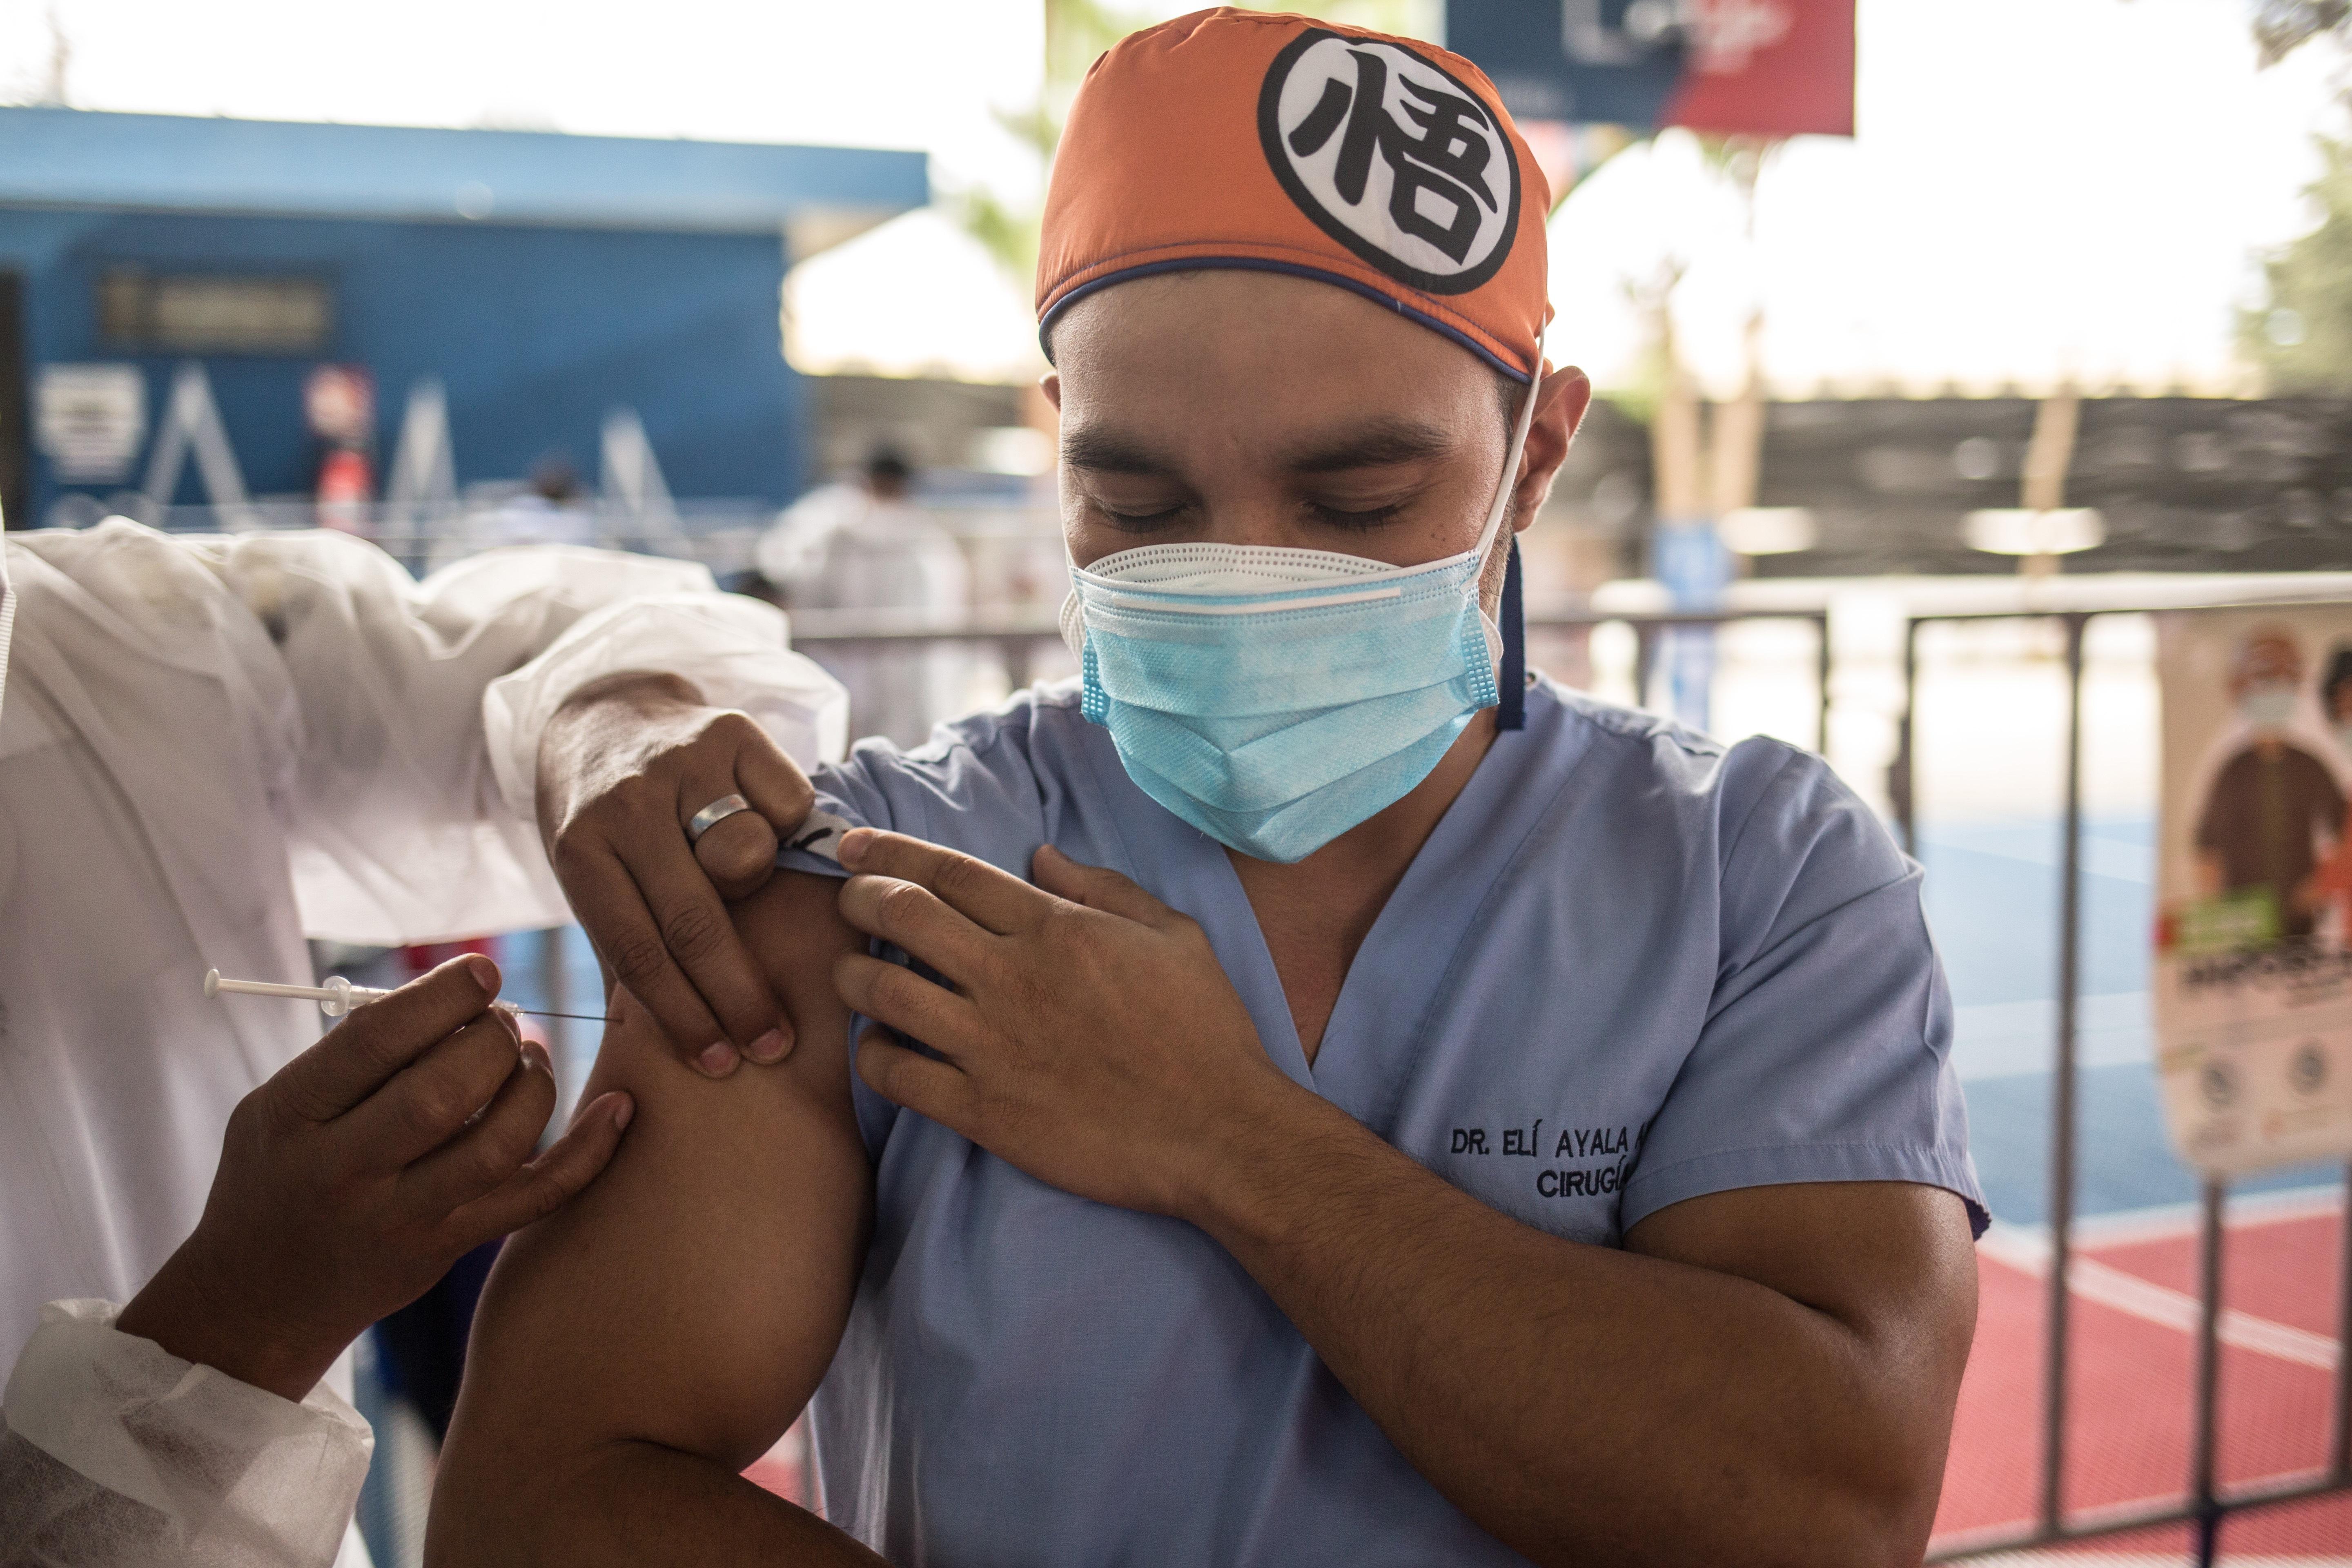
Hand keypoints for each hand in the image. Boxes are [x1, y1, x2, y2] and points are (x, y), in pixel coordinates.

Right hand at [117, 956, 632, 1402]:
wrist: (261, 1296)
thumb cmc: (278, 1173)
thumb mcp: (280, 1104)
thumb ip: (353, 1054)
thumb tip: (456, 994)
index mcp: (292, 1116)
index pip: (375, 1042)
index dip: (440, 997)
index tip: (482, 972)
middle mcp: (344, 1170)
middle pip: (441, 1093)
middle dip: (491, 1041)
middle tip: (504, 1021)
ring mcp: (400, 1216)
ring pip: (494, 1146)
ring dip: (533, 1086)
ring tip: (532, 1059)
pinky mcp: (446, 1248)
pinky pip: (533, 1199)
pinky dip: (587, 1153)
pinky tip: (619, 1108)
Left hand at [538, 672, 817, 1075]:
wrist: (603, 714)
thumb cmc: (603, 825)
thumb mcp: (590, 884)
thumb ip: (622, 956)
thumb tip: (651, 1063)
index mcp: (581, 850)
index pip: (638, 952)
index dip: (683, 1017)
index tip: (721, 1064)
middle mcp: (627, 802)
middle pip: (696, 920)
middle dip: (739, 996)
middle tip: (773, 1045)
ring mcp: (682, 760)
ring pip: (748, 854)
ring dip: (756, 884)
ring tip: (748, 889)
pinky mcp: (732, 729)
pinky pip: (787, 804)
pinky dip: (785, 826)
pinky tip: (766, 829)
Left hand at [830, 829, 1300, 1217]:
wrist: (1219, 1133)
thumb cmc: (1204, 1031)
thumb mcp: (1173, 935)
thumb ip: (1103, 888)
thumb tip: (1041, 855)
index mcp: (1057, 929)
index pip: (950, 871)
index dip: (890, 851)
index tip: (855, 846)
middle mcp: (1013, 978)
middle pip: (901, 915)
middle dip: (858, 898)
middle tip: (846, 902)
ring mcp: (992, 1046)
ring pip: (883, 993)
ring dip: (852, 975)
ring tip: (852, 974)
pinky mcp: (984, 1111)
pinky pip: (897, 1076)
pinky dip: (874, 1056)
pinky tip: (881, 1049)